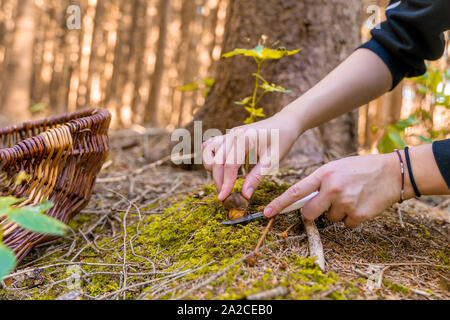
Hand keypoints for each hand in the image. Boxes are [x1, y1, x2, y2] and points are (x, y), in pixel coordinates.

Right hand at [202, 112, 301, 201]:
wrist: (285, 122)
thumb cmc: (281, 140)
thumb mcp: (273, 160)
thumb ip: (257, 177)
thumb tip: (245, 195)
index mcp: (246, 138)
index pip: (230, 164)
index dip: (225, 183)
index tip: (224, 198)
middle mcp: (234, 134)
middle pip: (217, 160)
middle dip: (218, 180)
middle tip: (224, 196)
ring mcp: (229, 133)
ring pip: (209, 152)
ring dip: (212, 169)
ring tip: (223, 182)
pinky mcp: (228, 135)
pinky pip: (210, 145)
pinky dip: (210, 157)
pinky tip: (218, 167)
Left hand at [264, 153, 403, 227]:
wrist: (393, 173)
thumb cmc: (361, 169)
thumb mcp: (336, 168)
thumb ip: (319, 182)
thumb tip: (303, 202)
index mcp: (324, 174)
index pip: (295, 192)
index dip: (279, 204)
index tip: (266, 213)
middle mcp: (332, 189)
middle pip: (309, 213)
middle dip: (313, 213)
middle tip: (326, 204)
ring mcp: (345, 203)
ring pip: (329, 219)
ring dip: (337, 213)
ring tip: (351, 197)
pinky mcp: (358, 215)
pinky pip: (346, 224)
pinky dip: (351, 218)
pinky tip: (361, 204)